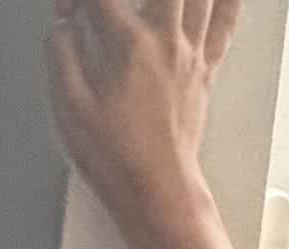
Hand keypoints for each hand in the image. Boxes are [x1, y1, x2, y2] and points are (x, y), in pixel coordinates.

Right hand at [48, 0, 242, 247]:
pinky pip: (226, 20)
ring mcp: (190, 51)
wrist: (156, 189)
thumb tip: (61, 29)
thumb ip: (62, 58)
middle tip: (115, 3)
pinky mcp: (205, 69)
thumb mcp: (70, 109)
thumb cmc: (116, 157)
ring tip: (159, 0)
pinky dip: (228, 0)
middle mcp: (164, 38)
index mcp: (128, 44)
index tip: (67, 11)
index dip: (75, 0)